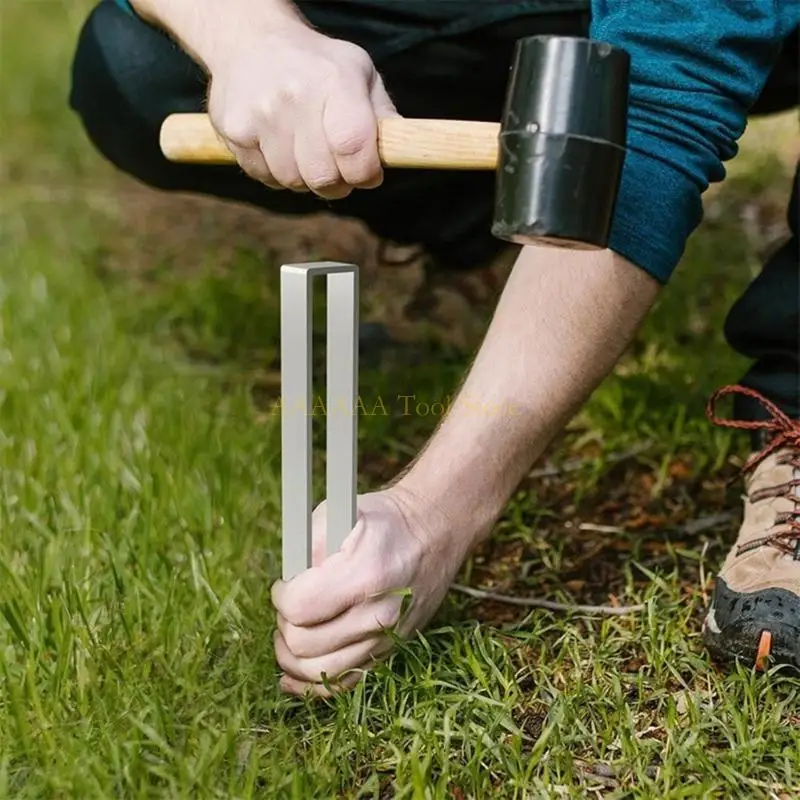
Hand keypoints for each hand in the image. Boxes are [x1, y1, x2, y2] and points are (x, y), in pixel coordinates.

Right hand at [206, 20, 397, 198]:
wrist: (249, 40)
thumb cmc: (316, 65)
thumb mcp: (358, 74)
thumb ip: (382, 116)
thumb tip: (404, 151)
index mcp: (334, 81)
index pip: (353, 148)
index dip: (365, 173)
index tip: (368, 173)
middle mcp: (295, 97)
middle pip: (323, 177)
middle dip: (337, 183)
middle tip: (337, 168)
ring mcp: (260, 115)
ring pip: (293, 182)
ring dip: (305, 179)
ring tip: (306, 152)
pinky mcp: (234, 131)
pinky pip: (265, 177)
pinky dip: (277, 172)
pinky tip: (279, 146)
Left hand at [271, 485, 471, 696]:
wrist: (433, 534)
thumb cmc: (384, 522)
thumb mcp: (341, 514)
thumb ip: (306, 546)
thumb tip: (284, 580)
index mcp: (365, 575)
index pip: (299, 608)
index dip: (281, 596)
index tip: (283, 585)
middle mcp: (378, 614)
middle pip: (303, 644)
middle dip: (284, 624)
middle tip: (290, 603)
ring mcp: (386, 638)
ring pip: (317, 671)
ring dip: (290, 655)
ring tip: (290, 630)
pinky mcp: (388, 652)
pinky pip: (341, 685)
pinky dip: (310, 685)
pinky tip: (290, 675)